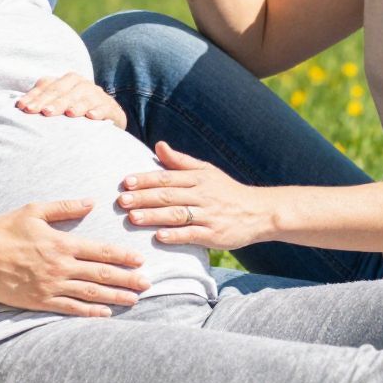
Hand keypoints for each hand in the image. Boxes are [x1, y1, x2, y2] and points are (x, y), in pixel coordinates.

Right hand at [0, 199, 148, 315]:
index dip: (123, 256)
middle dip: (127, 279)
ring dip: (115, 296)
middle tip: (148, 284)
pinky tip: (105, 314)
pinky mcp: (40, 301)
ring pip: (90, 293)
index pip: (100, 251)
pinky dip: (90, 312)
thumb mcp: (34, 210)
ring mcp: (51, 286)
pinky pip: (70, 308)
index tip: (140, 260)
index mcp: (61, 243)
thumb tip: (91, 202)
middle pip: (101, 274)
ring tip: (134, 299)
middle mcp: (60, 266)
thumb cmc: (3, 230)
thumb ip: (65, 207)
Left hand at [16, 72, 126, 131]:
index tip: (23, 108)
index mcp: (66, 80)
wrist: (107, 115)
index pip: (47, 86)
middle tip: (43, 112)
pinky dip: (98, 111)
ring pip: (84, 97)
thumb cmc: (75, 110)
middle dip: (53, 101)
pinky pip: (105, 108)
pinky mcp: (110, 107)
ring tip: (68, 114)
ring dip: (75, 105)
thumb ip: (42, 101)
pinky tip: (91, 116)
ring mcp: (97, 95)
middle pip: (64, 91)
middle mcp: (81, 84)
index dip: (35, 96)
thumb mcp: (59, 103)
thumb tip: (18, 106)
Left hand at [117, 141, 276, 251]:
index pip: (167, 177)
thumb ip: (180, 161)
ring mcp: (209, 215)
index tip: (125, 182)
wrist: (260, 212)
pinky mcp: (215, 234)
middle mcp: (203, 194)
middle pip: (169, 195)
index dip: (146, 179)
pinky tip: (159, 237)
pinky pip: (192, 234)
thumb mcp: (207, 171)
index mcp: (199, 178)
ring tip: (133, 218)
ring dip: (154, 216)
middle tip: (122, 201)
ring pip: (177, 214)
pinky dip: (176, 235)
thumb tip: (158, 145)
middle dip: (143, 197)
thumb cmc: (227, 191)